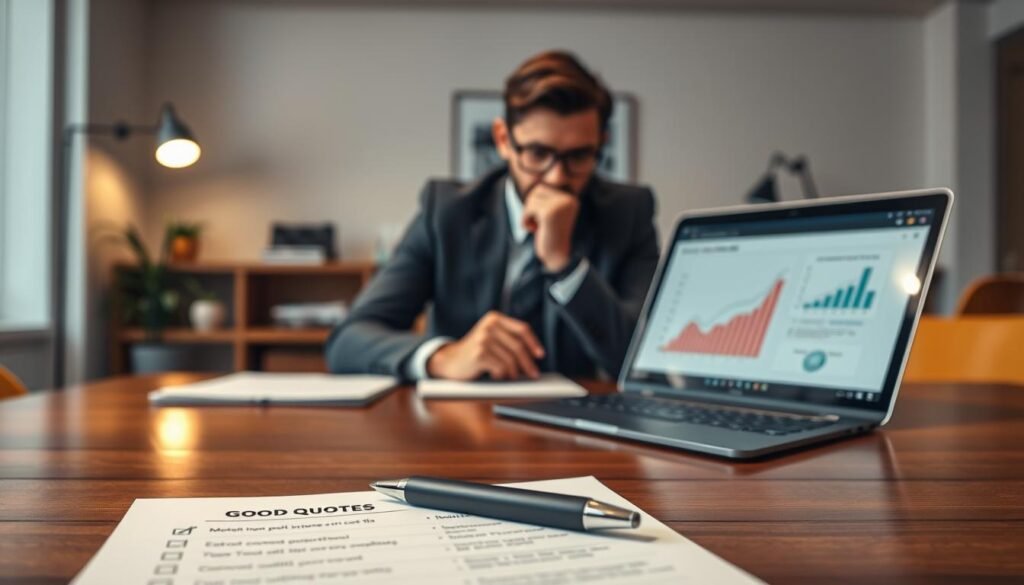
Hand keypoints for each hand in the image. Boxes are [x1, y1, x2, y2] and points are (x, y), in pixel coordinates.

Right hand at [426, 311, 544, 380]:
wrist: (450, 361)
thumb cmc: (475, 352)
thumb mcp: (491, 338)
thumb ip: (508, 338)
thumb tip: (534, 356)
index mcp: (495, 318)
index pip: (522, 329)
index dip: (534, 343)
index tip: (540, 355)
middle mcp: (489, 325)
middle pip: (518, 346)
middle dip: (528, 363)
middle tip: (533, 374)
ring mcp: (483, 339)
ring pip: (510, 360)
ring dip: (514, 373)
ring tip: (512, 377)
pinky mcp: (479, 353)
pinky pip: (500, 368)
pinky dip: (502, 376)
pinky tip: (497, 376)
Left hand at [522, 183, 579, 272]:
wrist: (556, 257)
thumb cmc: (550, 236)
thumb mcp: (550, 213)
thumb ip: (545, 199)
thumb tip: (541, 181)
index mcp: (570, 198)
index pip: (543, 188)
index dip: (535, 203)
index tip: (542, 219)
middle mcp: (568, 199)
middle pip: (537, 190)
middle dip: (531, 207)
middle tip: (538, 223)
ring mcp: (560, 205)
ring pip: (532, 199)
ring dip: (528, 214)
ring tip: (537, 226)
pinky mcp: (549, 212)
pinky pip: (528, 208)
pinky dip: (525, 220)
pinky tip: (533, 229)